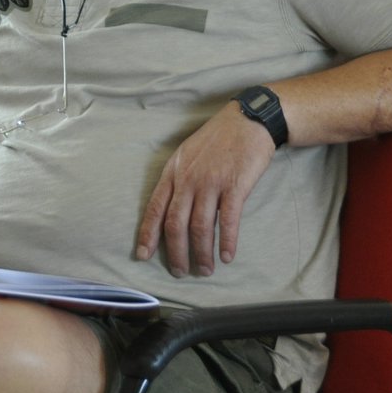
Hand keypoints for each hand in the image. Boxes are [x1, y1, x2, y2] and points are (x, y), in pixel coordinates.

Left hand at [134, 101, 275, 276]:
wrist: (248, 120)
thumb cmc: (218, 139)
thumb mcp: (187, 154)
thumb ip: (178, 180)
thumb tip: (170, 209)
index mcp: (173, 172)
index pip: (155, 208)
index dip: (147, 234)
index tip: (142, 255)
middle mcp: (188, 179)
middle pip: (176, 224)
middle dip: (176, 253)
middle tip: (180, 272)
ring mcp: (211, 182)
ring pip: (200, 227)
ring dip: (202, 253)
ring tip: (205, 270)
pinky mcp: (234, 185)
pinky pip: (228, 220)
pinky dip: (227, 242)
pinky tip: (227, 256)